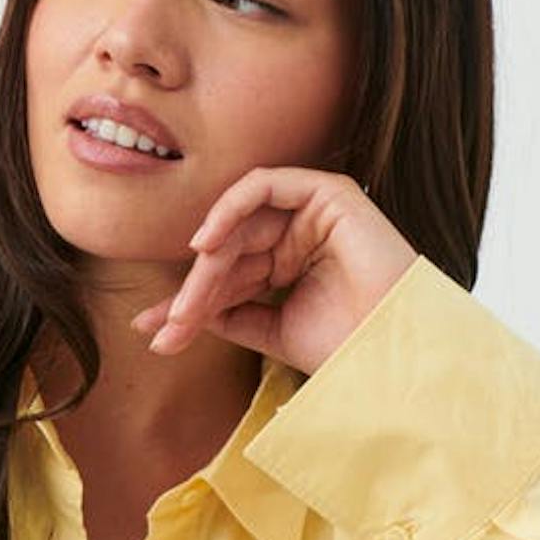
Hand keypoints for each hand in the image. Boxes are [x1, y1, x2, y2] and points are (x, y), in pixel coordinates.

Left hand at [130, 167, 419, 377]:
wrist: (388, 354)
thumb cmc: (342, 348)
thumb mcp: (269, 332)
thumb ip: (227, 314)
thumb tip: (172, 316)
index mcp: (289, 265)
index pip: (228, 274)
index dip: (188, 300)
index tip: (151, 331)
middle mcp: (299, 235)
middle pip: (228, 251)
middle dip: (193, 289)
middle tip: (168, 326)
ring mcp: (314, 212)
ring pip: (239, 225)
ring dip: (208, 264)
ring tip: (188, 306)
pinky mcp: (329, 192)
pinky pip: (263, 185)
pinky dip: (229, 207)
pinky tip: (206, 243)